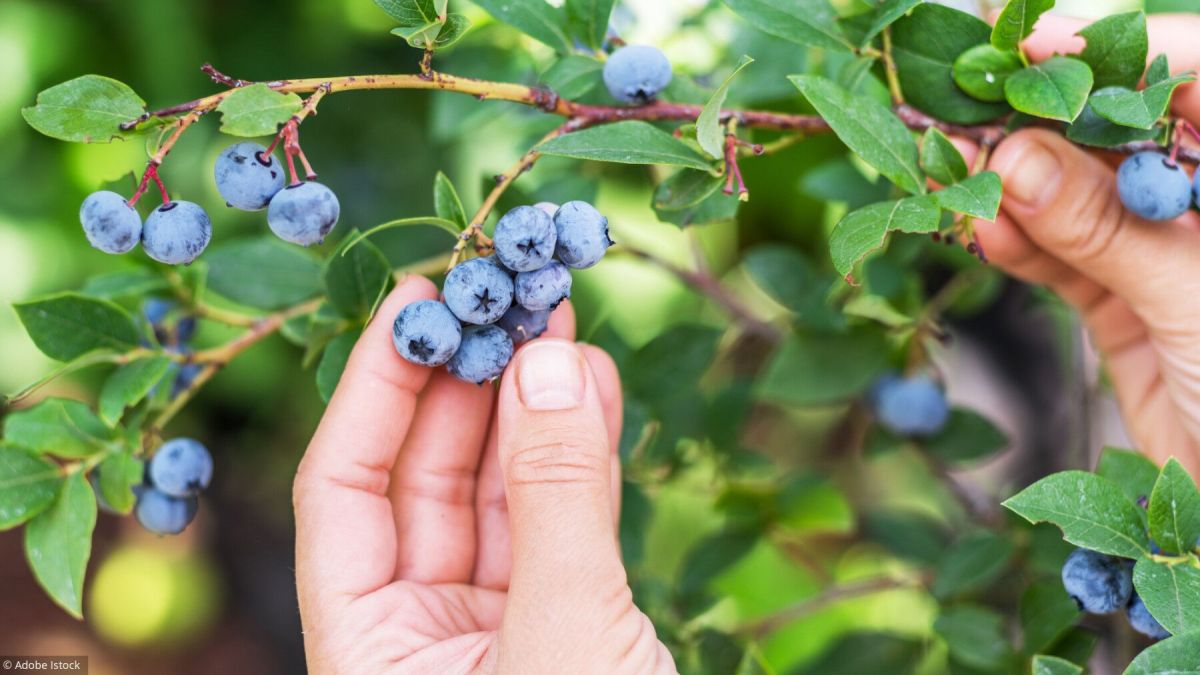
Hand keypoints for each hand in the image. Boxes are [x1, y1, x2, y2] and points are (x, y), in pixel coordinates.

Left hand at [292, 276, 674, 673]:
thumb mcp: (565, 629)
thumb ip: (555, 498)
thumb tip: (547, 362)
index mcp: (368, 645)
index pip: (342, 487)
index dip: (376, 385)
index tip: (417, 298)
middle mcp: (417, 631)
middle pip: (423, 478)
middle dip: (470, 381)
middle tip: (509, 297)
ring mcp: (491, 630)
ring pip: (499, 495)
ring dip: (534, 409)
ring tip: (561, 325)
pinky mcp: (562, 625)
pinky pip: (560, 522)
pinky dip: (581, 459)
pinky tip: (596, 390)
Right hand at [976, 13, 1199, 475]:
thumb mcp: (1192, 303)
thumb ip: (1102, 230)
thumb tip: (1012, 161)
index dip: (1120, 51)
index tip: (1036, 42)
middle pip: (1124, 132)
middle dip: (1044, 118)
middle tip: (964, 105)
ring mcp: (1169, 253)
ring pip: (1080, 195)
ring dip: (1014, 185)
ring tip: (951, 170)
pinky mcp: (1127, 303)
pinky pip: (1063, 257)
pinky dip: (1018, 244)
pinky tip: (979, 229)